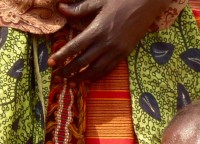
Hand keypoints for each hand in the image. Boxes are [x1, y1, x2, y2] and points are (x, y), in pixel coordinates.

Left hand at [49, 0, 169, 81]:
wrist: (149, 2)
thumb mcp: (100, 1)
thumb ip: (80, 8)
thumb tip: (61, 8)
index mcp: (97, 30)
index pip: (74, 47)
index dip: (61, 56)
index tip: (50, 64)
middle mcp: (105, 43)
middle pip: (82, 62)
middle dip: (68, 70)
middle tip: (57, 76)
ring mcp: (116, 50)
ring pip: (95, 70)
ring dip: (81, 77)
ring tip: (71, 80)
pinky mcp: (124, 54)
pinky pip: (108, 69)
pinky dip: (97, 75)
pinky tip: (89, 78)